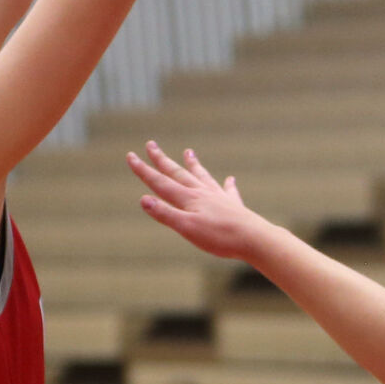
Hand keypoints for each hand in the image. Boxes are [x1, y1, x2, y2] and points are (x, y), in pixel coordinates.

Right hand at [127, 142, 263, 260]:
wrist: (253, 238)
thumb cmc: (219, 236)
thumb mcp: (187, 228)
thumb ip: (165, 214)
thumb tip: (143, 199)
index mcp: (188, 198)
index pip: (160, 182)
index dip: (144, 170)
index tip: (131, 155)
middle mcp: (202, 193)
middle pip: (178, 173)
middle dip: (162, 160)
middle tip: (151, 144)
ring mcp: (218, 197)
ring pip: (202, 176)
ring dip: (193, 164)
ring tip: (189, 151)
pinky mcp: (233, 205)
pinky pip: (228, 191)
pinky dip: (227, 184)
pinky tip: (230, 179)